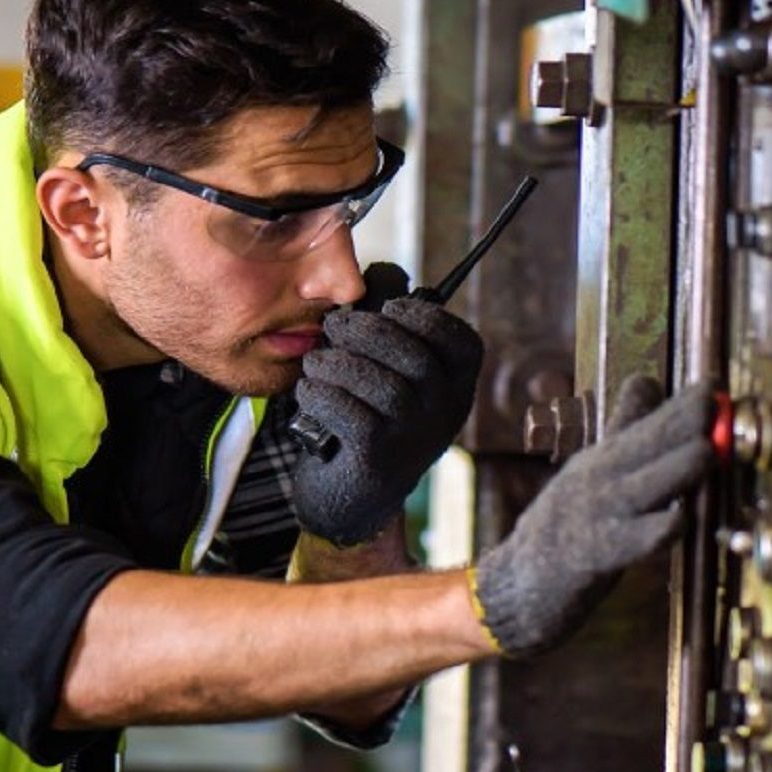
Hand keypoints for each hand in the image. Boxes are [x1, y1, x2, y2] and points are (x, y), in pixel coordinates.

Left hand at [289, 263, 483, 544]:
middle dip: (365, 331)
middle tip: (333, 328)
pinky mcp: (377, 459)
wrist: (349, 499)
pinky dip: (319, 393)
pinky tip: (309, 393)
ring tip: (316, 363)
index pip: (461, 342)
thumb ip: (392, 327)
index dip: (424, 316)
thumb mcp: (391, 374)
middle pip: (412, 355)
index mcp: (457, 387)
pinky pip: (347, 411)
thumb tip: (385, 272)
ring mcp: (415, 439)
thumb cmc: (368, 419)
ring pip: (378, 382)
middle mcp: (445, 414)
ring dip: (336, 363)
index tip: (389, 308)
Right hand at [471, 376, 713, 656]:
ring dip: (674, 469)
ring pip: (643, 487)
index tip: (713, 383)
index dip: (680, 403)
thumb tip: (647, 380)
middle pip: (645, 444)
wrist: (519, 582)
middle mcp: (599, 480)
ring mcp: (597, 517)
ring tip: (705, 452)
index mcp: (603, 459)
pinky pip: (632, 542)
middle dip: (681, 422)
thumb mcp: (591, 468)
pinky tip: (678, 521)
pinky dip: (656, 531)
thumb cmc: (566, 523)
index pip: (645, 422)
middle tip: (713, 402)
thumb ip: (625, 428)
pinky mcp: (595, 557)